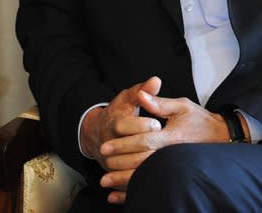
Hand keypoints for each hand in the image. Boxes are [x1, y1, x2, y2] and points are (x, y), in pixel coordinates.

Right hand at [79, 77, 162, 204]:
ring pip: (127, 166)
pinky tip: (153, 177)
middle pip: (126, 146)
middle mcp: (109, 142)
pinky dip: (137, 180)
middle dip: (145, 144)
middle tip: (162, 141)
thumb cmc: (119, 112)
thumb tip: (156, 80)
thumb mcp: (127, 98)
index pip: (124, 125)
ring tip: (161, 159)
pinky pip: (126, 180)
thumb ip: (142, 91)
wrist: (100, 133)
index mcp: (113, 123)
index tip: (157, 124)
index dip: (141, 125)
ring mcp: (110, 159)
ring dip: (144, 164)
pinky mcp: (115, 172)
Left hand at [98, 91, 249, 203]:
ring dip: (123, 181)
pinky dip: (134, 192)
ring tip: (105, 182)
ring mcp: (172, 167)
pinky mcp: (173, 175)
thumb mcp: (181, 106)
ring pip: (145, 177)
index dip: (124, 144)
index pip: (144, 141)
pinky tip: (118, 196)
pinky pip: (152, 185)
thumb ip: (159, 102)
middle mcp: (171, 155)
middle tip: (101, 163)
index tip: (106, 146)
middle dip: (119, 165)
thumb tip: (142, 94)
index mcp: (171, 137)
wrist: (220, 138)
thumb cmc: (199, 120)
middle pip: (141, 163)